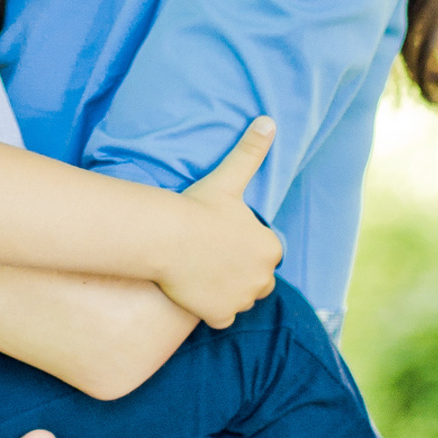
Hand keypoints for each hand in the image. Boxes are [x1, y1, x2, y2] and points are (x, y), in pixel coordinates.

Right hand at [158, 118, 283, 327]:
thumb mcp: (230, 178)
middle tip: (215, 253)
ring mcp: (242, 300)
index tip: (227, 235)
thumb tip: (269, 120)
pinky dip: (214, 310)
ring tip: (205, 270)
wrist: (167, 237)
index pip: (269, 250)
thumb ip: (252, 151)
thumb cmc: (199, 207)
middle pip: (258, 278)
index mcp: (270, 247)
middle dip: (243, 269)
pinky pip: (222, 317)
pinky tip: (198, 293)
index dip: (249, 243)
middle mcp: (263, 278)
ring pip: (242, 298)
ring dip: (230, 289)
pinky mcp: (220, 316)